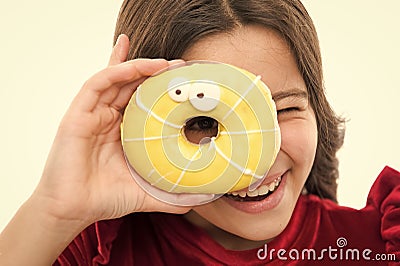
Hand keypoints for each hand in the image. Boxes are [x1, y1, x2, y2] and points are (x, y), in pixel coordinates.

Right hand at [33, 35, 199, 224]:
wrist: (72, 211)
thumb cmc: (104, 199)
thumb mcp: (146, 193)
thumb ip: (173, 195)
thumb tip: (204, 199)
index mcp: (120, 131)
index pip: (139, 99)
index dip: (159, 86)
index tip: (183, 80)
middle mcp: (105, 118)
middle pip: (130, 84)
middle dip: (154, 71)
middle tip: (180, 65)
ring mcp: (91, 115)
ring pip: (115, 79)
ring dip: (138, 67)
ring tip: (163, 63)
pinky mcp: (77, 115)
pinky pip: (96, 85)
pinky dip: (115, 72)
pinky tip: (135, 68)